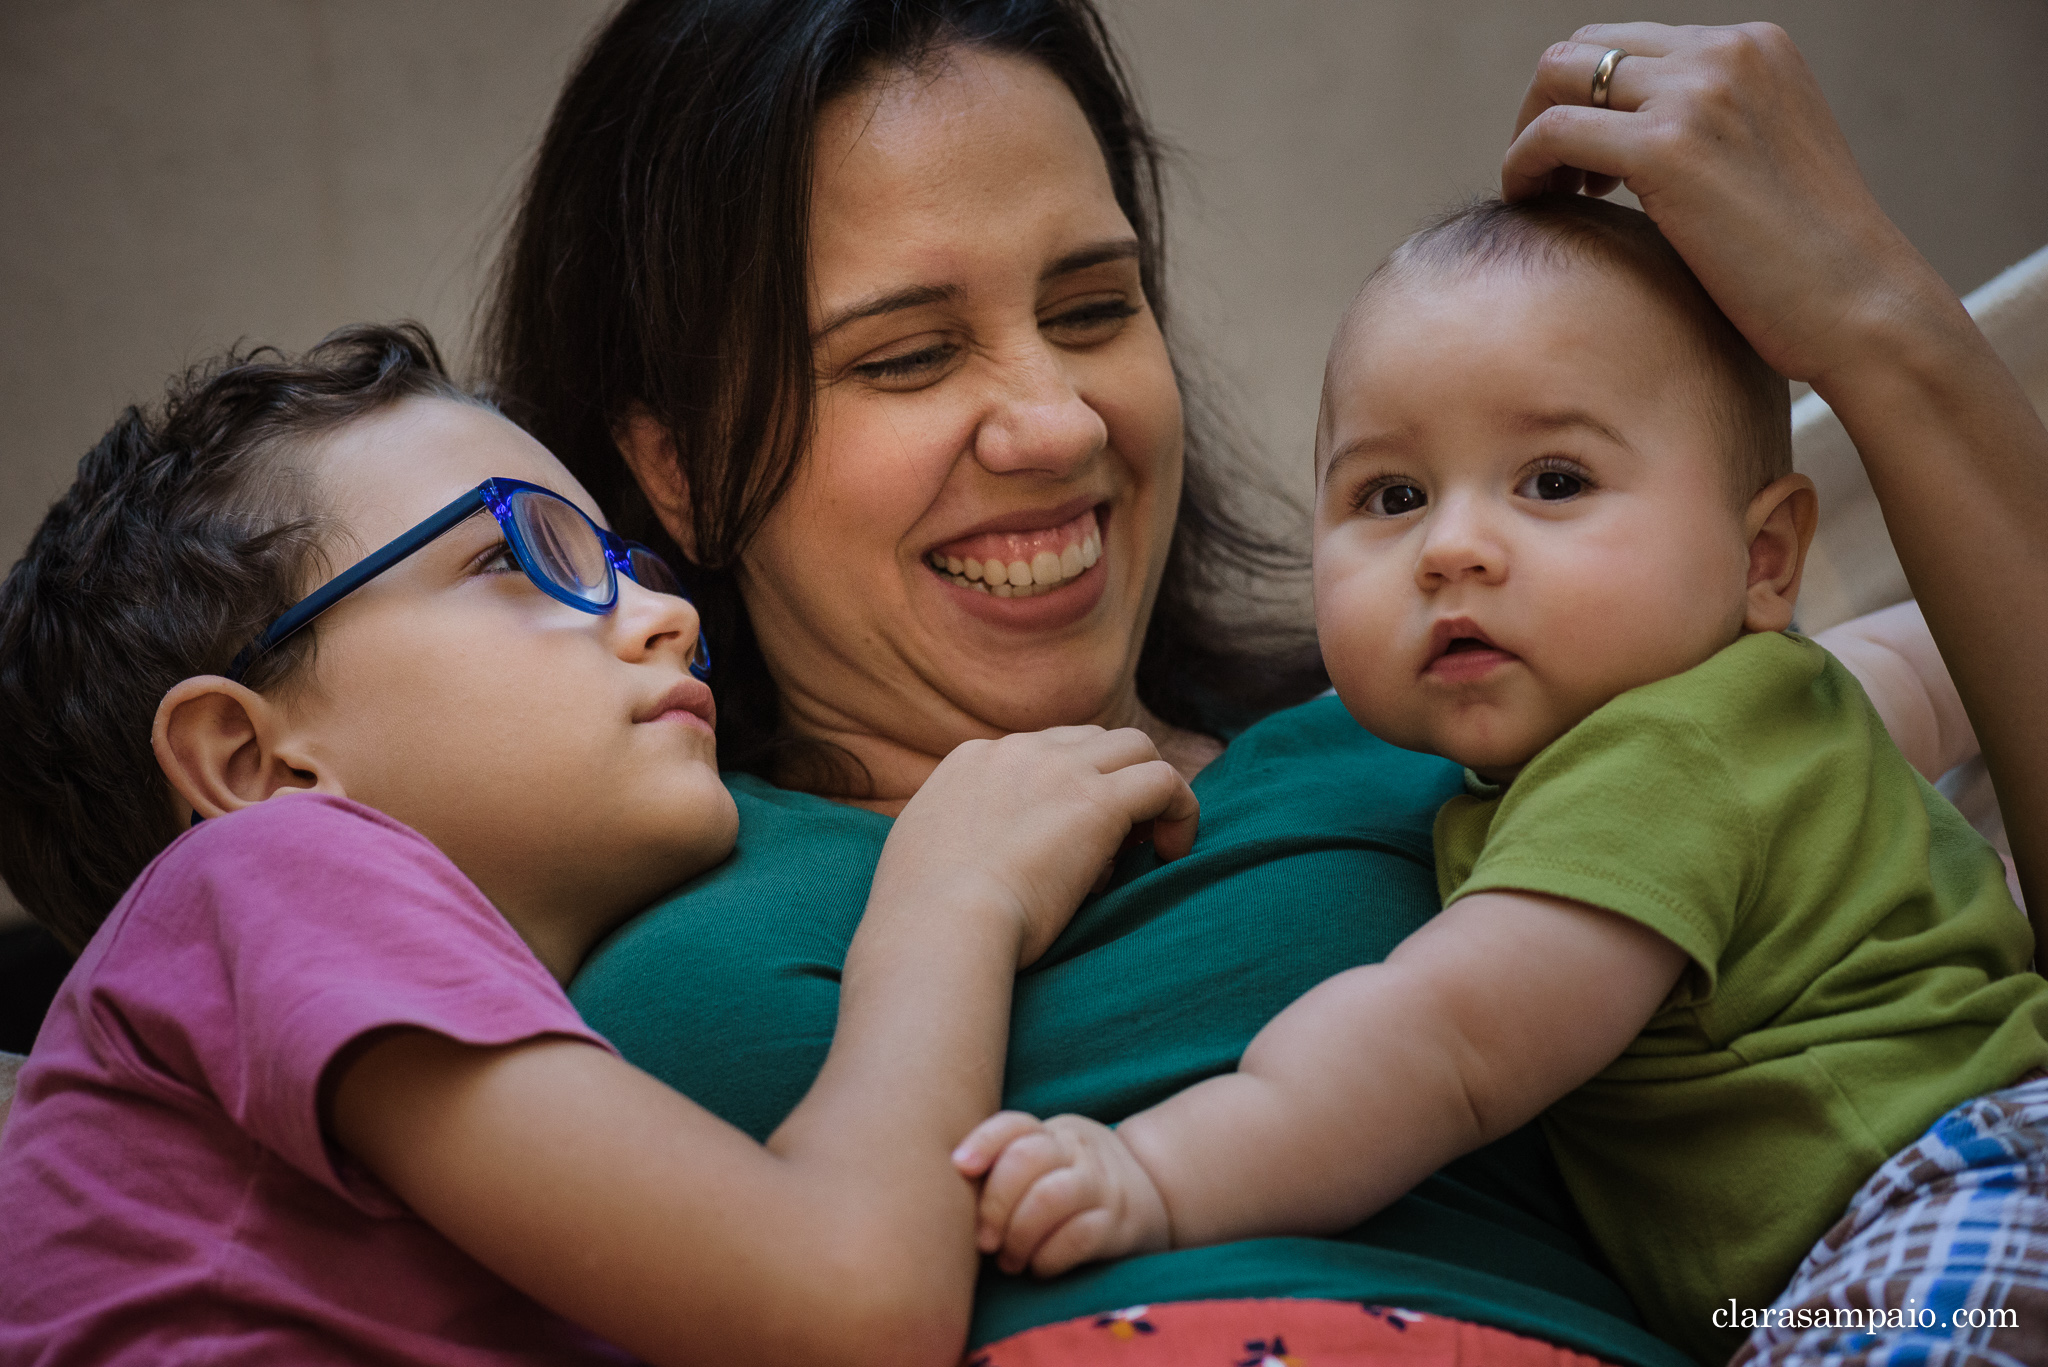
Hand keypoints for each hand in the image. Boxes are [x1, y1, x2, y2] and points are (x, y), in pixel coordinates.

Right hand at [873, 727, 1197, 967]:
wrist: (939, 924)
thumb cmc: (925, 915)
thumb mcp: (924, 853)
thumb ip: (954, 835)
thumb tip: (985, 854)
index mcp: (972, 761)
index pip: (1041, 753)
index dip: (1068, 790)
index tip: (1072, 838)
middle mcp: (1017, 751)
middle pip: (1091, 740)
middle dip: (1112, 779)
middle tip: (1118, 840)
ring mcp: (1060, 770)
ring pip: (1135, 747)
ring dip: (1149, 789)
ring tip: (1149, 843)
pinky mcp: (1099, 802)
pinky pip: (1164, 781)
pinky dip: (1179, 810)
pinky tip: (1171, 852)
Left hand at [952, 1111, 1170, 1275]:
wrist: (1156, 1193)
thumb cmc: (1074, 1184)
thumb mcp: (1047, 1162)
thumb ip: (1006, 1170)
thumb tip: (940, 1201)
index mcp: (1052, 1133)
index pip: (1015, 1124)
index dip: (984, 1142)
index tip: (960, 1167)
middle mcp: (1077, 1151)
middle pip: (1026, 1159)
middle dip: (995, 1204)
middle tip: (984, 1242)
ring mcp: (1102, 1184)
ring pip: (1050, 1197)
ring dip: (1019, 1235)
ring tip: (1010, 1261)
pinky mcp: (1120, 1224)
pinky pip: (1078, 1237)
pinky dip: (1048, 1257)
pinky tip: (1039, 1267)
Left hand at [1503, 23, 1947, 387]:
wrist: (1859, 305)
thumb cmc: (1809, 261)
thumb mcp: (1764, 159)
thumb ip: (1709, 128)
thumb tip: (1628, 140)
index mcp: (1755, 47)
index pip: (1633, 43)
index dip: (1592, 98)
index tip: (1589, 162)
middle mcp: (1727, 52)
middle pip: (1587, 47)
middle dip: (1551, 105)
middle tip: (1558, 177)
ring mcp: (1697, 94)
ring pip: (1560, 77)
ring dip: (1532, 133)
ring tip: (1549, 193)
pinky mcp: (1666, 148)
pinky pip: (1551, 132)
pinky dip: (1524, 165)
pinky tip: (1536, 206)